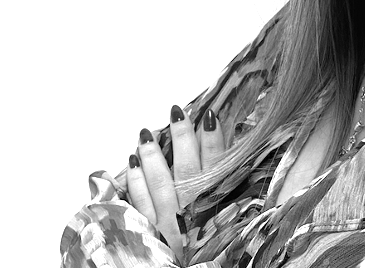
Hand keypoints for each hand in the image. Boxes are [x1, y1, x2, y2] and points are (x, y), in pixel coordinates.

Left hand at [126, 105, 223, 261]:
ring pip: (160, 183)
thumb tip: (232, 164)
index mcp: (214, 209)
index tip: (210, 116)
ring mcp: (167, 224)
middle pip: (188, 170)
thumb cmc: (207, 254)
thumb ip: (226, 195)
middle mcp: (192, 214)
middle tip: (176, 112)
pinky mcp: (147, 234)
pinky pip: (139, 204)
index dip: (214, 141)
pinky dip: (134, 181)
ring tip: (147, 132)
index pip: (217, 169)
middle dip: (182, 138)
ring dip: (153, 155)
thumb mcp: (226, 226)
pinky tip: (132, 162)